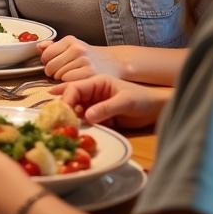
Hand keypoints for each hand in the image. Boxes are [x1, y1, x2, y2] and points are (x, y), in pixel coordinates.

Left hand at [39, 35, 122, 81]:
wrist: (114, 63)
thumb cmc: (90, 57)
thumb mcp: (73, 47)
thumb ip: (54, 46)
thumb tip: (39, 46)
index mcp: (70, 40)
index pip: (46, 54)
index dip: (47, 62)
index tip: (52, 64)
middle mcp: (77, 49)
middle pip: (51, 66)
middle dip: (52, 72)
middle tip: (60, 73)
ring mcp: (84, 61)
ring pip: (59, 75)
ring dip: (61, 79)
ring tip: (70, 76)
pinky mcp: (89, 74)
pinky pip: (69, 81)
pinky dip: (69, 83)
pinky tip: (75, 81)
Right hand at [53, 74, 169, 128]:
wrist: (157, 110)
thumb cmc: (143, 99)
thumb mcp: (125, 101)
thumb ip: (106, 108)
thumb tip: (87, 116)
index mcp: (97, 82)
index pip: (75, 87)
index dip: (66, 98)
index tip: (61, 112)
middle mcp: (92, 93)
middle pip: (72, 98)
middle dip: (63, 108)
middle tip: (55, 120)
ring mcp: (95, 105)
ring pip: (76, 111)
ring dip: (71, 119)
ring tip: (64, 127)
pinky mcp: (99, 117)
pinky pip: (86, 121)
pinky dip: (81, 126)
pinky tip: (76, 131)